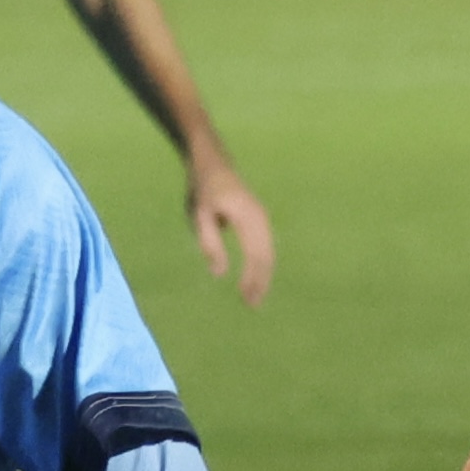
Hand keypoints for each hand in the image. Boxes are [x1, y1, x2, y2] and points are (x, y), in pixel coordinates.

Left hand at [189, 155, 278, 302]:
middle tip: (252, 305)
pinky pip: (266, 247)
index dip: (251, 278)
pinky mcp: (262, 221)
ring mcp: (264, 219)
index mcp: (246, 217)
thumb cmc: (204, 190)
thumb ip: (209, 244)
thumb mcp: (199, 216)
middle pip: (267, 257)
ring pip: (269, 253)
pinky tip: (257, 279)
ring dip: (264, 277)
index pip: (255, 254)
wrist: (215, 164)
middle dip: (261, 282)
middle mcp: (261, 218)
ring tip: (256, 297)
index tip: (244, 297)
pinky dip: (263, 266)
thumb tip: (219, 274)